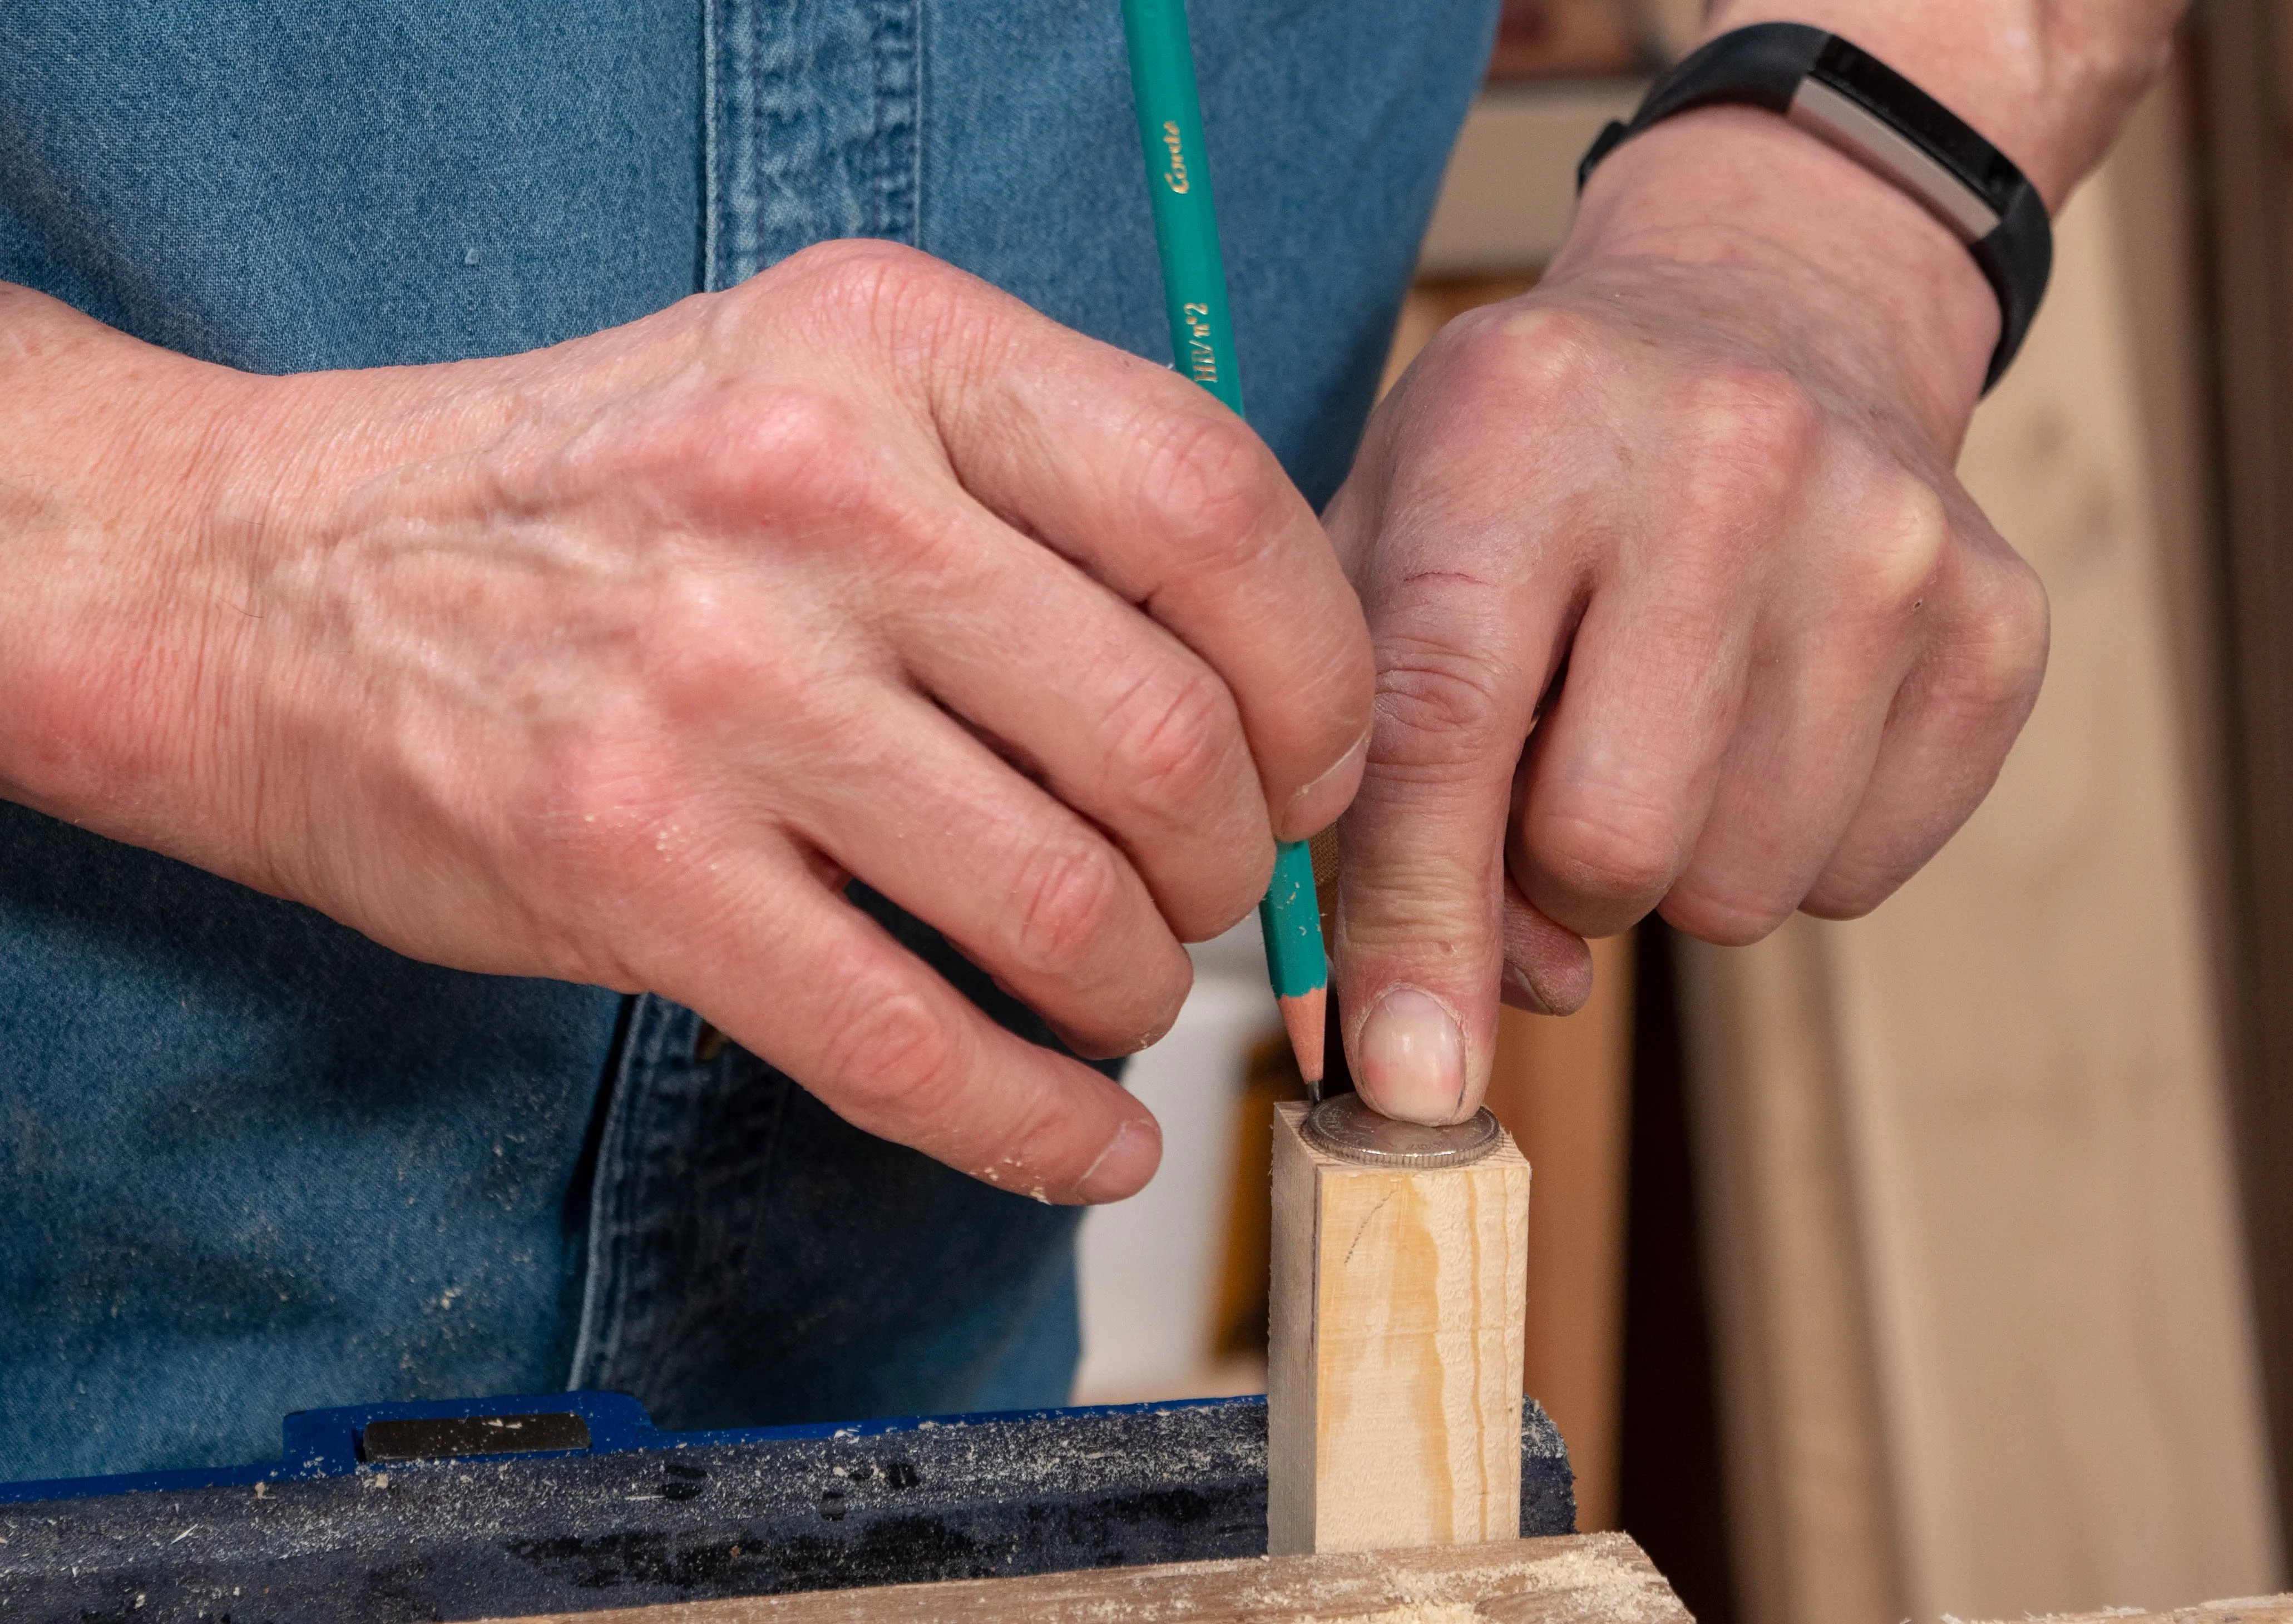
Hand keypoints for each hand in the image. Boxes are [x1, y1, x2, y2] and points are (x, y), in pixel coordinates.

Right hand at [0, 241, 1373, 1201]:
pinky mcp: (631, 869)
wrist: (270, 577)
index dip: (1319, 676)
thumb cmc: (600, 494)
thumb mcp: (826, 380)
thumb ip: (1040, 484)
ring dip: (1136, 989)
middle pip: (1169, 740)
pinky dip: (1038, 1126)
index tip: (1314, 760)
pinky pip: (911, 1046)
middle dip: (1235, 866)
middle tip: (1206, 890)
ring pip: (1063, 908)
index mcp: (892, 348)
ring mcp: (717, 688)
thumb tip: (1276, 681)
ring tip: (1115, 988)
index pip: (1218, 512)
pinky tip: (1085, 1140)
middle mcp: (815, 498)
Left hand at [1326, 111, 2049, 1122]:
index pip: (1447, 726)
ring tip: (1665, 725)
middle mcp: (1725, 460)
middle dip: (1558, 875)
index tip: (1404, 1077)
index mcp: (1526, 423)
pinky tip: (1769, 715)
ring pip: (1740, 888)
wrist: (1773, 309)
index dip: (1414, 926)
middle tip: (1556, 780)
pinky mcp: (1997, 621)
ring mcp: (1885, 540)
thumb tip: (1417, 1042)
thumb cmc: (1540, 462)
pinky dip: (1789, 845)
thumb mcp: (1396, 540)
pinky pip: (1856, 877)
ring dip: (1674, 864)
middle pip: (1613, 843)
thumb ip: (1359, 782)